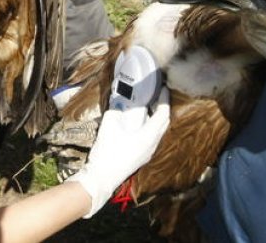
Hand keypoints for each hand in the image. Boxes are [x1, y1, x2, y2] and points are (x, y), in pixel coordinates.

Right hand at [66, 88, 170, 217]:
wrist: (101, 179)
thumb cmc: (106, 153)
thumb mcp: (109, 126)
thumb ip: (114, 109)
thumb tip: (116, 96)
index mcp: (148, 136)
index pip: (163, 114)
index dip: (164, 99)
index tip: (163, 87)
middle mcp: (152, 145)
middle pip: (164, 123)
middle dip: (163, 107)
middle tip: (157, 94)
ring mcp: (148, 153)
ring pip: (158, 131)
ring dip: (156, 117)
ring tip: (149, 106)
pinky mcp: (142, 157)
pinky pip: (152, 138)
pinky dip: (150, 127)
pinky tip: (139, 123)